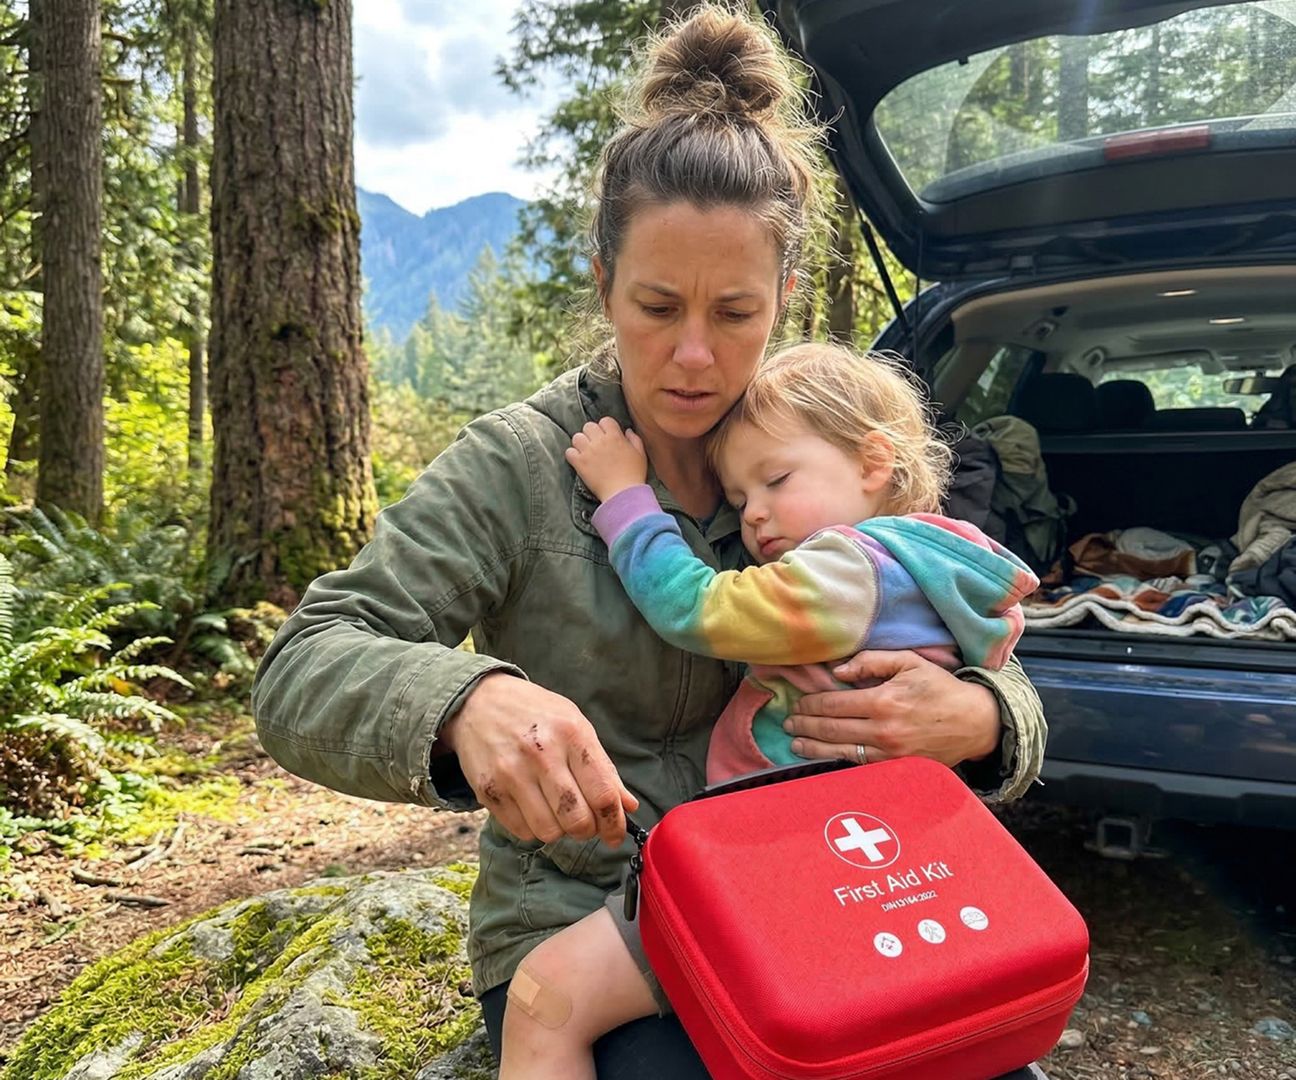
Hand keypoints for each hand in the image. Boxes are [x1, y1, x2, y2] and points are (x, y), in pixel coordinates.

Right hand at [439, 673, 638, 846]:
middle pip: (576, 819)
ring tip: (556, 813)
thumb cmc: (536, 713)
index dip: (614, 823)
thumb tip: (629, 806)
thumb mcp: (576, 725)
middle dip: (587, 831)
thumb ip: (604, 767)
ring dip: (559, 831)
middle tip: (585, 823)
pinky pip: (521, 831)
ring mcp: (511, 773)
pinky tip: (533, 808)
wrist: (479, 701)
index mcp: (571, 734)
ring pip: (548, 832)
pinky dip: (532, 828)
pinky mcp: (487, 790)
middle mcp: (541, 753)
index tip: (614, 834)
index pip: (602, 794)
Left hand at [565, 418, 647, 501]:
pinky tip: (579, 460)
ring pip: (577, 437)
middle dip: (591, 433)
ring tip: (586, 451)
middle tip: (595, 444)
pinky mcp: (580, 464)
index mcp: (615, 437)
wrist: (623, 494)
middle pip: (588, 426)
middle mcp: (600, 441)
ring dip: (580, 443)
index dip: (606, 427)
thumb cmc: (634, 475)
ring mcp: (588, 452)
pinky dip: (572, 455)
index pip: (605, 420)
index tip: (607, 436)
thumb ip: (634, 439)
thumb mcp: (640, 454)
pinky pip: (569, 452)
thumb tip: (627, 431)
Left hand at [784, 650, 1000, 766]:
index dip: (812, 704)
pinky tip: (823, 757)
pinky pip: (859, 765)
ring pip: (840, 751)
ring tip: (795, 743)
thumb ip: (871, 662)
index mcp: (884, 701)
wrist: (975, 722)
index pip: (834, 704)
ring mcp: (889, 753)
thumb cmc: (941, 688)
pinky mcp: (896, 767)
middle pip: (832, 729)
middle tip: (789, 722)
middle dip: (806, 725)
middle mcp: (883, 730)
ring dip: (813, 748)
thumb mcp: (909, 662)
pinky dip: (837, 761)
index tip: (799, 702)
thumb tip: (838, 671)